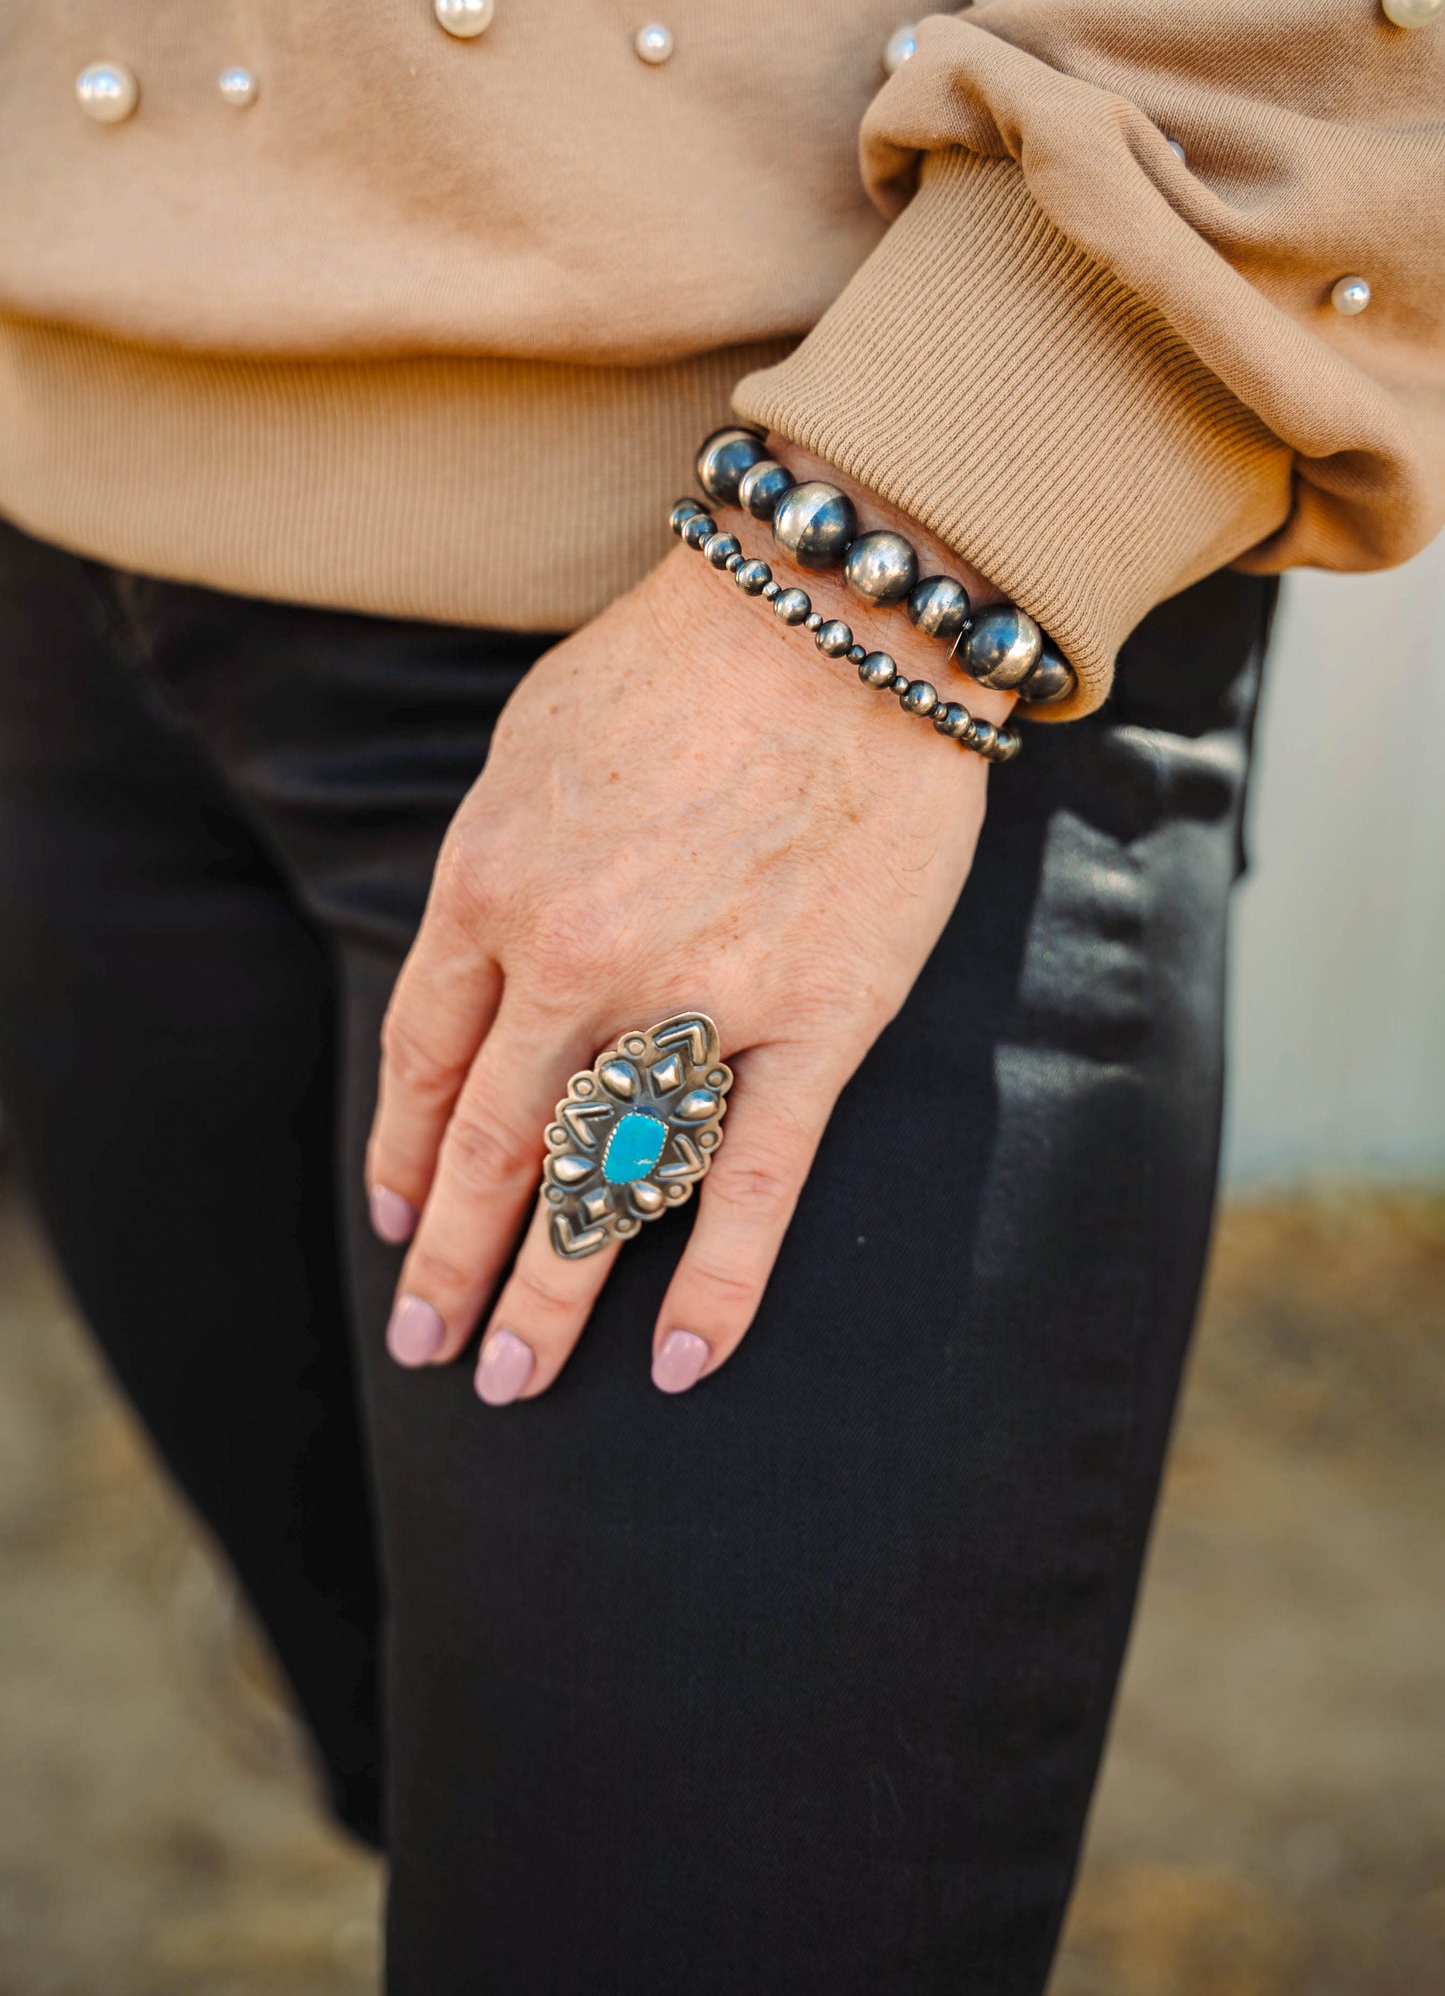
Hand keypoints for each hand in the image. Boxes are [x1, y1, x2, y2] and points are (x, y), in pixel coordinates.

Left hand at [365, 469, 1012, 1401]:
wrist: (842, 613)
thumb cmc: (679, 662)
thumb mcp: (529, 749)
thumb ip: (492, 869)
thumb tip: (480, 968)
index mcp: (491, 886)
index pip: (426, 1058)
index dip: (406, 1152)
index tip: (398, 1218)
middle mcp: (575, 963)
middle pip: (497, 1147)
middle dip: (455, 1260)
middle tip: (428, 1345)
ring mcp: (697, 1000)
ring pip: (604, 1185)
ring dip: (550, 1295)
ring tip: (510, 1382)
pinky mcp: (816, 1020)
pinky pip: (754, 1180)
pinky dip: (717, 1282)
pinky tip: (677, 1362)